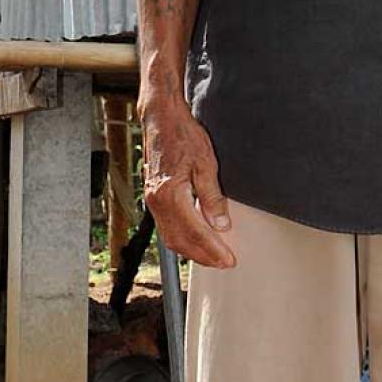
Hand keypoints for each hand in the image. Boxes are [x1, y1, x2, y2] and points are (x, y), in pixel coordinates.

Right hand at [139, 95, 235, 268]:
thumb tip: (221, 224)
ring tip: (213, 256)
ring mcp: (152, 200)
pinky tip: (196, 239)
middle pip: (180, 241)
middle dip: (203, 256)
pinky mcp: (153, 197)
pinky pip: (166, 226)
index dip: (213, 249)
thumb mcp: (206, 163)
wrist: (161, 118)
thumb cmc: (183, 135)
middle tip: (224, 263)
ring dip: (192, 251)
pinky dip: (182, 238)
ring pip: (171, 237)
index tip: (229, 259)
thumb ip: (212, 197)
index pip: (195, 232)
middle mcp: (157, 202)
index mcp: (170, 195)